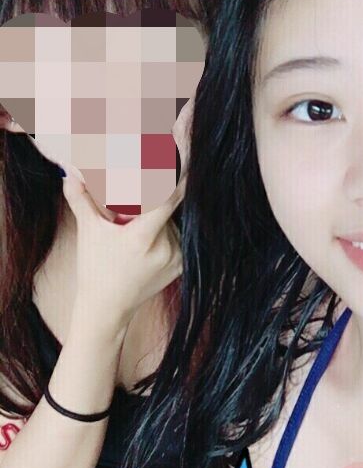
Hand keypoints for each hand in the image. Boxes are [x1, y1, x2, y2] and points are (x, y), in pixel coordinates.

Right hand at [63, 168, 184, 332]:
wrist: (107, 308)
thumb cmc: (95, 269)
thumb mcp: (89, 232)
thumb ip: (81, 199)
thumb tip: (68, 173)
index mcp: (144, 237)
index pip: (169, 198)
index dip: (179, 177)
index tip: (189, 159)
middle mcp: (166, 247)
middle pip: (166, 208)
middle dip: (153, 201)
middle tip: (134, 209)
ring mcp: (176, 258)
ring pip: (172, 222)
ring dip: (157, 218)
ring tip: (131, 233)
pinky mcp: (181, 266)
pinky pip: (176, 237)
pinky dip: (163, 232)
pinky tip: (141, 243)